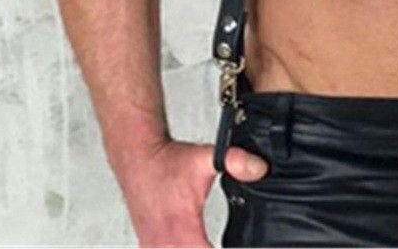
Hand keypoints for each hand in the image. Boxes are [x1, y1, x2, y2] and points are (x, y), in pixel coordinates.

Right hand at [115, 139, 268, 247]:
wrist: (138, 157)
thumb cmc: (167, 162)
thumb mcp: (206, 158)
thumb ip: (236, 162)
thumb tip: (259, 169)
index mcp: (183, 232)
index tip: (243, 247)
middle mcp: (166, 247)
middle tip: (230, 243)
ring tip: (207, 242)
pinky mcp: (149, 247)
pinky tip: (193, 244)